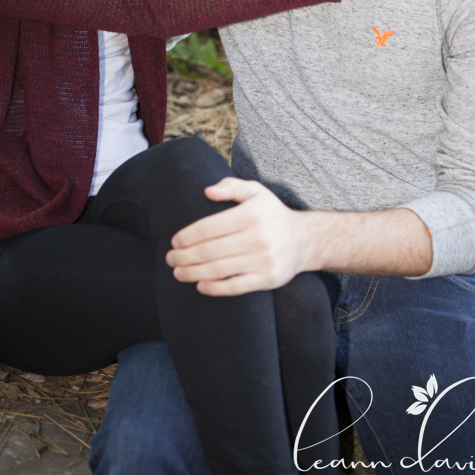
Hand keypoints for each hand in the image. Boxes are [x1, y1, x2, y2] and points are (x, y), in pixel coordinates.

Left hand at [165, 178, 306, 294]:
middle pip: (210, 250)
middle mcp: (257, 237)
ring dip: (193, 272)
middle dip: (185, 256)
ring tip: (177, 273)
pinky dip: (215, 288)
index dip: (188, 235)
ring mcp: (263, 260)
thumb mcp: (256, 192)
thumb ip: (232, 186)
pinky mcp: (267, 279)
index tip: (174, 241)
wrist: (305, 240)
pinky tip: (200, 286)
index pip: (209, 227)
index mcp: (250, 215)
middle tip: (170, 258)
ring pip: (219, 269)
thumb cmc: (272, 214)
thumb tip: (207, 191)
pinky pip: (236, 286)